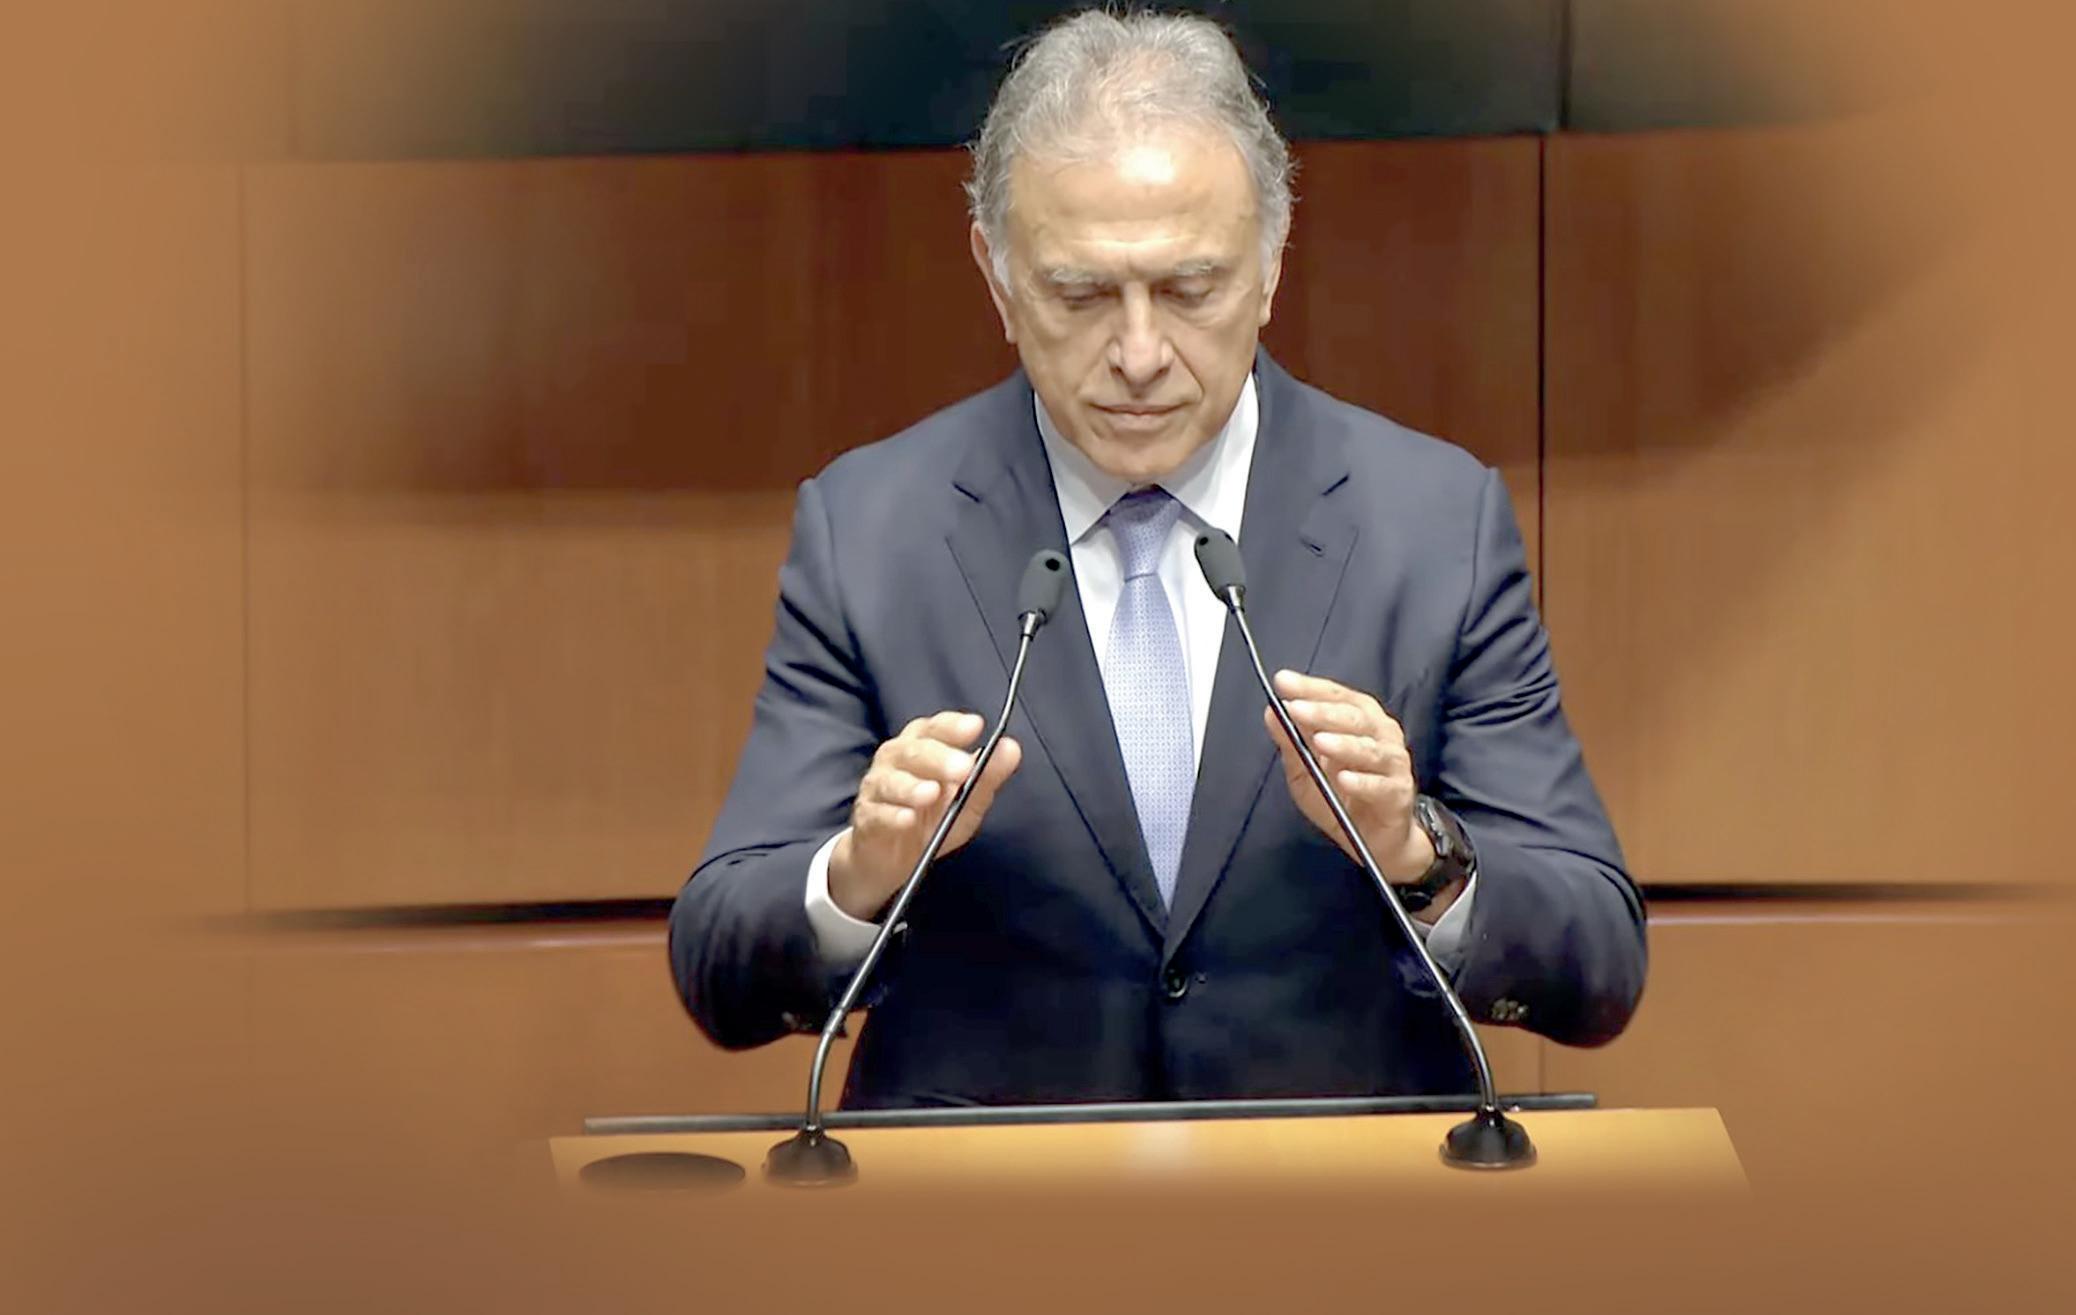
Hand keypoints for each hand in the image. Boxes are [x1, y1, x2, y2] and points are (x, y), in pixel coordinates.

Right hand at [828, 711, 1021, 920]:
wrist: (890, 859)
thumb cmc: (929, 820)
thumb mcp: (966, 800)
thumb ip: (987, 775)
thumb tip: (1011, 748)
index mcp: (921, 747)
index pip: (935, 728)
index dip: (953, 726)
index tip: (975, 726)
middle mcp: (896, 761)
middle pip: (913, 751)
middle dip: (939, 757)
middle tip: (962, 768)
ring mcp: (878, 789)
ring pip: (891, 781)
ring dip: (912, 786)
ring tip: (931, 793)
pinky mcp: (867, 818)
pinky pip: (877, 814)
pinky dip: (892, 816)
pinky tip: (907, 820)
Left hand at [1264, 669, 1441, 896]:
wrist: (1374, 840)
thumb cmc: (1342, 797)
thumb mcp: (1306, 770)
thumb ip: (1291, 742)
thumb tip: (1270, 713)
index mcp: (1361, 720)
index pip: (1337, 696)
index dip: (1310, 688)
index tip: (1283, 682)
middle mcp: (1381, 735)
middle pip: (1355, 717)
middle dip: (1323, 712)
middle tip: (1296, 709)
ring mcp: (1393, 764)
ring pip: (1370, 749)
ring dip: (1344, 744)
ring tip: (1320, 742)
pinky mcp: (1398, 794)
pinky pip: (1381, 786)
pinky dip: (1362, 782)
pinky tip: (1344, 779)